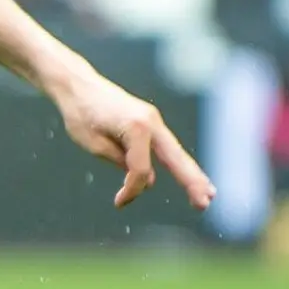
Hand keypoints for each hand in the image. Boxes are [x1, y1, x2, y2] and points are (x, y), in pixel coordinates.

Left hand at [51, 69, 215, 208]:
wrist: (78, 85)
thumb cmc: (81, 113)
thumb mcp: (94, 144)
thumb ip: (122, 162)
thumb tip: (149, 179)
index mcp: (135, 127)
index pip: (140, 170)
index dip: (131, 190)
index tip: (118, 202)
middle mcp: (151, 122)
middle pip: (175, 158)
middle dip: (190, 182)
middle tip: (205, 203)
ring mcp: (153, 121)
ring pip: (176, 153)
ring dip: (192, 174)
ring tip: (209, 193)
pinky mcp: (150, 123)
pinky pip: (167, 147)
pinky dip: (180, 163)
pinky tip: (192, 177)